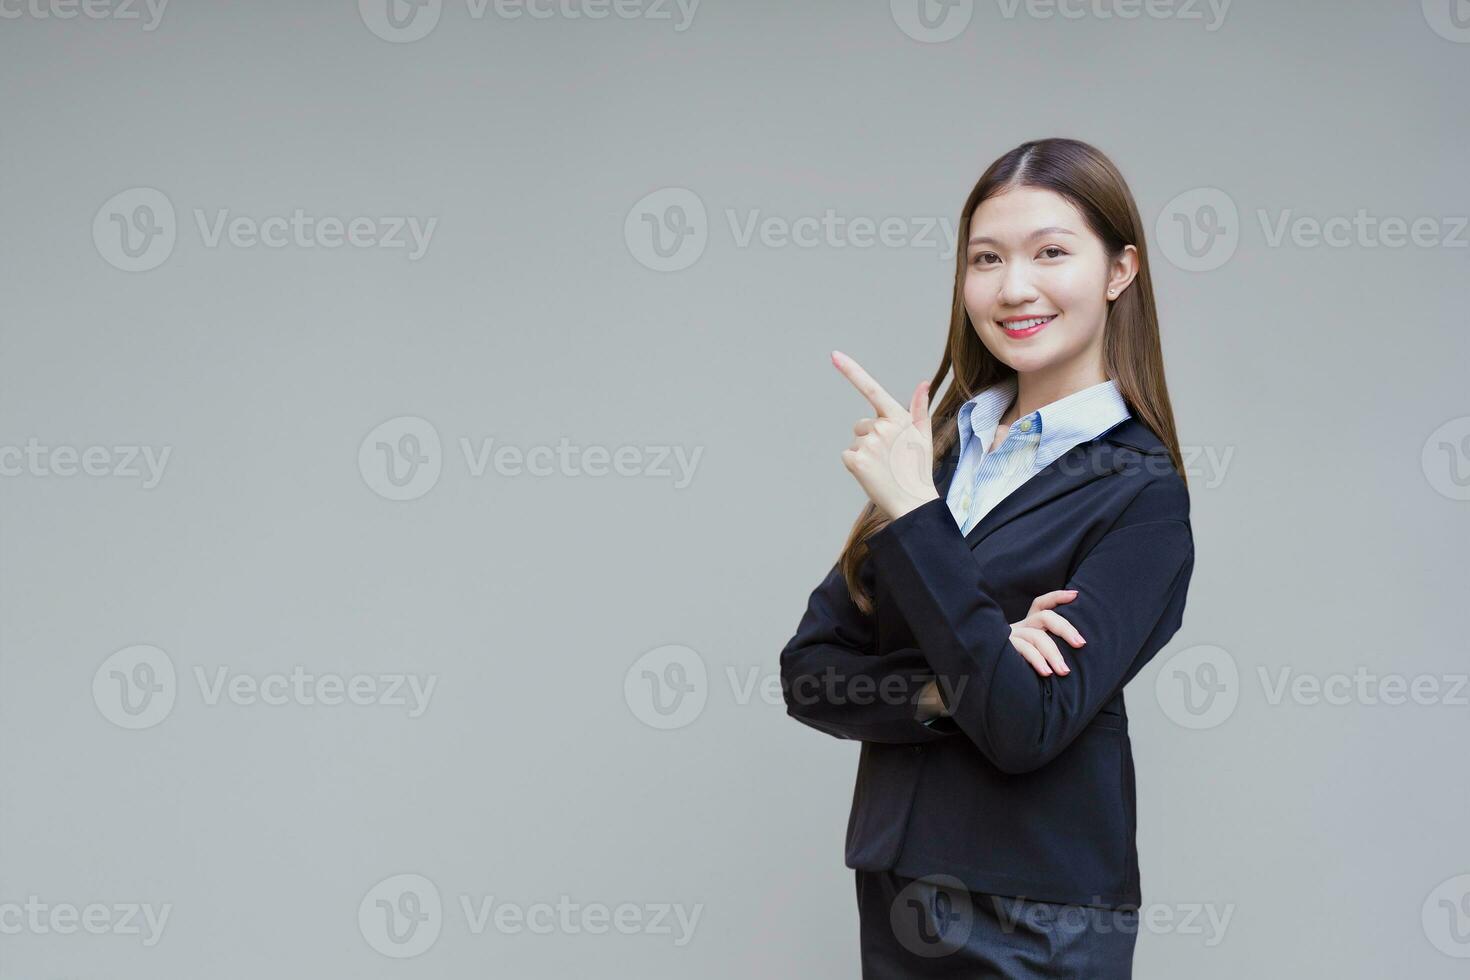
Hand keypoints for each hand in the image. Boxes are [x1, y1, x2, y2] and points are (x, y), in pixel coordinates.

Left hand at [830, 350, 938, 520]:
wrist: (914, 502)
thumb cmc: (918, 469)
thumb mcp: (923, 437)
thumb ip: (919, 409)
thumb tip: (923, 383)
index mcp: (898, 418)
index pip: (872, 389)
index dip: (851, 371)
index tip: (834, 355)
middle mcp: (882, 427)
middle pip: (862, 425)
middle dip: (871, 438)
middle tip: (890, 458)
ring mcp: (868, 443)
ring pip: (855, 441)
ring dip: (865, 454)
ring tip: (884, 468)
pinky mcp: (856, 459)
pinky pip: (847, 455)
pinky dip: (855, 465)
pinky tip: (872, 474)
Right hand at [914, 588, 1087, 719]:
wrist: (970, 680)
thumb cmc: (1004, 670)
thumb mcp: (1023, 657)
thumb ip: (1039, 653)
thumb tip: (1068, 665)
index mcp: (1023, 626)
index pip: (1040, 604)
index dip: (1057, 597)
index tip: (1076, 595)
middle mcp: (1016, 628)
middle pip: (1045, 617)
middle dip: (1066, 628)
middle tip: (1081, 644)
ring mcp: (1008, 638)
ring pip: (1036, 636)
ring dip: (1053, 653)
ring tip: (1064, 672)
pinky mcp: (1000, 649)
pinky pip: (1022, 649)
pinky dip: (1037, 660)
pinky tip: (1047, 673)